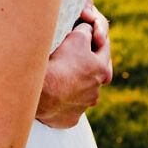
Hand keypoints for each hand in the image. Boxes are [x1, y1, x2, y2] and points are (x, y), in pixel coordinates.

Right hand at [37, 0, 111, 128]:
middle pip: (97, 74)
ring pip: (84, 92)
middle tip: (79, 58)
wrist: (43, 93)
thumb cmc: (61, 63)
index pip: (104, 49)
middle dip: (91, 65)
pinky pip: (70, 107)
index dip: (97, 37)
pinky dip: (65, 100)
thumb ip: (85, 31)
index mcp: (101, 70)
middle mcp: (96, 90)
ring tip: (62, 76)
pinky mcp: (70, 118)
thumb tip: (88, 28)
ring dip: (77, 84)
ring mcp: (83, 106)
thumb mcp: (76, 38)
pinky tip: (55, 94)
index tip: (90, 32)